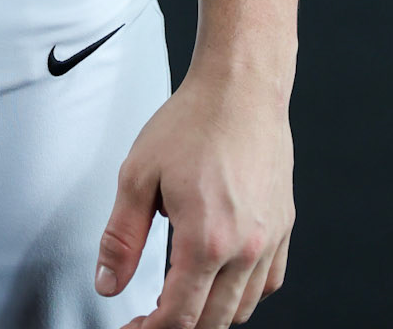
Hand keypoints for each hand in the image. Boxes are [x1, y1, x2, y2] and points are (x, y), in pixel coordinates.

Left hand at [95, 65, 293, 327]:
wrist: (241, 88)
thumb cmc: (193, 121)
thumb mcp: (138, 175)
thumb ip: (121, 237)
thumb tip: (108, 282)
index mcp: (206, 241)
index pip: (179, 316)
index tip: (133, 328)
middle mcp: (245, 249)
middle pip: (212, 322)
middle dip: (177, 328)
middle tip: (150, 318)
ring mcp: (269, 241)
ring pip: (243, 309)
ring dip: (211, 316)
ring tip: (181, 301)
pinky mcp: (284, 227)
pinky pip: (268, 283)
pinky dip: (243, 295)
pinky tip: (221, 281)